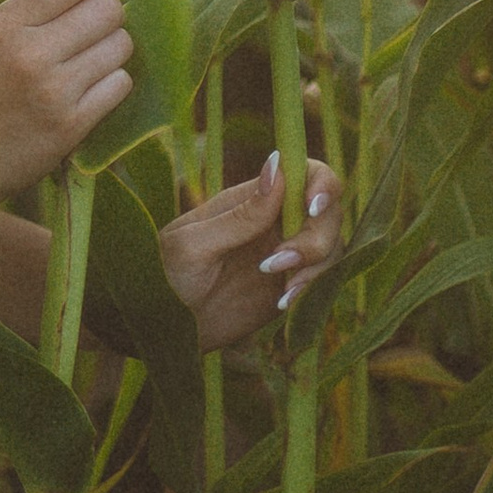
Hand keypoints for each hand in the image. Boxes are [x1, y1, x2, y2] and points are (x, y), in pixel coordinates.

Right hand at [0, 0, 134, 192]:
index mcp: (3, 23)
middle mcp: (29, 54)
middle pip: (109, 8)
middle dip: (108, 12)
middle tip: (87, 26)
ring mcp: (53, 93)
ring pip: (121, 46)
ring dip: (111, 49)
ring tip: (82, 62)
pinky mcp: (72, 128)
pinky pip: (120, 85)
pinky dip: (111, 84)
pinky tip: (85, 91)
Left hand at [159, 150, 343, 353]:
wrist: (162, 326)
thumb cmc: (166, 276)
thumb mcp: (195, 244)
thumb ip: (240, 215)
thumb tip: (277, 166)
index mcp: (250, 198)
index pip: (305, 172)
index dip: (320, 184)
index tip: (311, 208)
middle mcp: (274, 221)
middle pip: (327, 211)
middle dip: (316, 236)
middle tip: (280, 263)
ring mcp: (284, 253)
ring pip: (330, 246)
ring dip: (316, 266)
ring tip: (283, 290)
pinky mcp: (288, 286)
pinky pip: (321, 281)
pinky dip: (313, 289)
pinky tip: (284, 303)